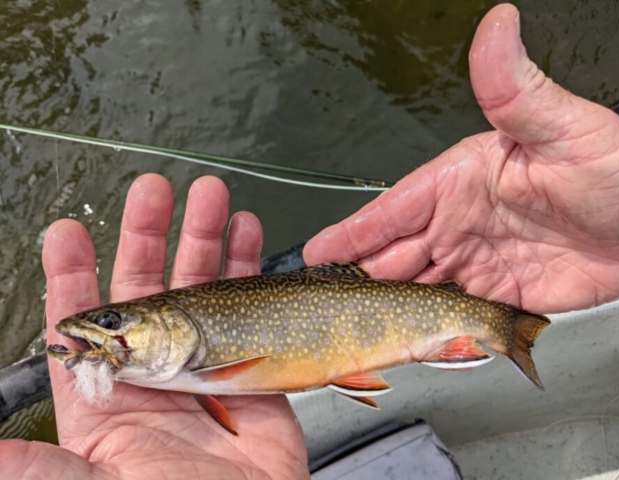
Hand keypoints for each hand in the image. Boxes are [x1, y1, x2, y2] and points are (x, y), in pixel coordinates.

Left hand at [0, 174, 307, 478]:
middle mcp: (156, 366)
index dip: (73, 273)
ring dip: (204, 237)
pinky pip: (249, 303)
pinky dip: (248, 264)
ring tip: (208, 196)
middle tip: (152, 191)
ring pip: (200, 284)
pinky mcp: (250, 360)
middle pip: (147, 285)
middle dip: (147, 233)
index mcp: (109, 394)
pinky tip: (246, 233)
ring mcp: (205, 358)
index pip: (84, 321)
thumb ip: (43, 465)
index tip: (68, 232)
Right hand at [304, 4, 618, 313]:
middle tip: (331, 306)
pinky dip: (428, 329)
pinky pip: (451, 315)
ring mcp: (474, 260)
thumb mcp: (565, 128)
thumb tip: (496, 26)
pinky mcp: (495, 294)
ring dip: (391, 310)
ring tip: (360, 330)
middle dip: (362, 280)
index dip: (352, 233)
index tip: (317, 252)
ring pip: (416, 289)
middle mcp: (459, 221)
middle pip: (395, 256)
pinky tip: (410, 340)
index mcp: (460, 180)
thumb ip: (515, 88)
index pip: (392, 208)